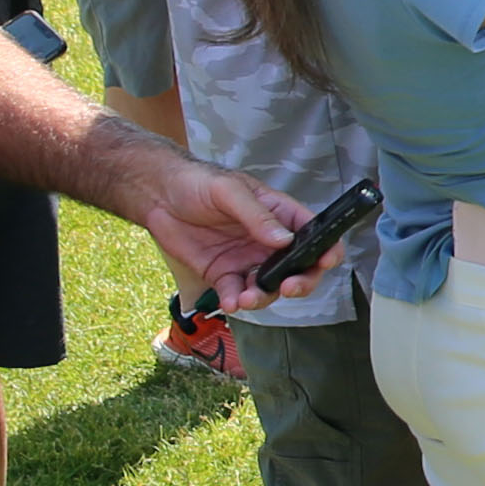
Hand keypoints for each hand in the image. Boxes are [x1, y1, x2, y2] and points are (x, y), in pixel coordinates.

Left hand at [139, 160, 315, 313]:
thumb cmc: (197, 182)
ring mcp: (247, 260)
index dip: (326, 249)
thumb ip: (257, 216)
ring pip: (269, 287)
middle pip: (299, 268)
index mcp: (279, 215)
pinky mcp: (222, 274)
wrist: (158, 196)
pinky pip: (236, 294)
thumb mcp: (229, 192)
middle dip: (300, 282)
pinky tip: (231, 303)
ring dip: (264, 297)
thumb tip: (284, 240)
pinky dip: (236, 302)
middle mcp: (268, 241)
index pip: (313, 234)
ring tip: (247, 298)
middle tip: (288, 287)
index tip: (326, 261)